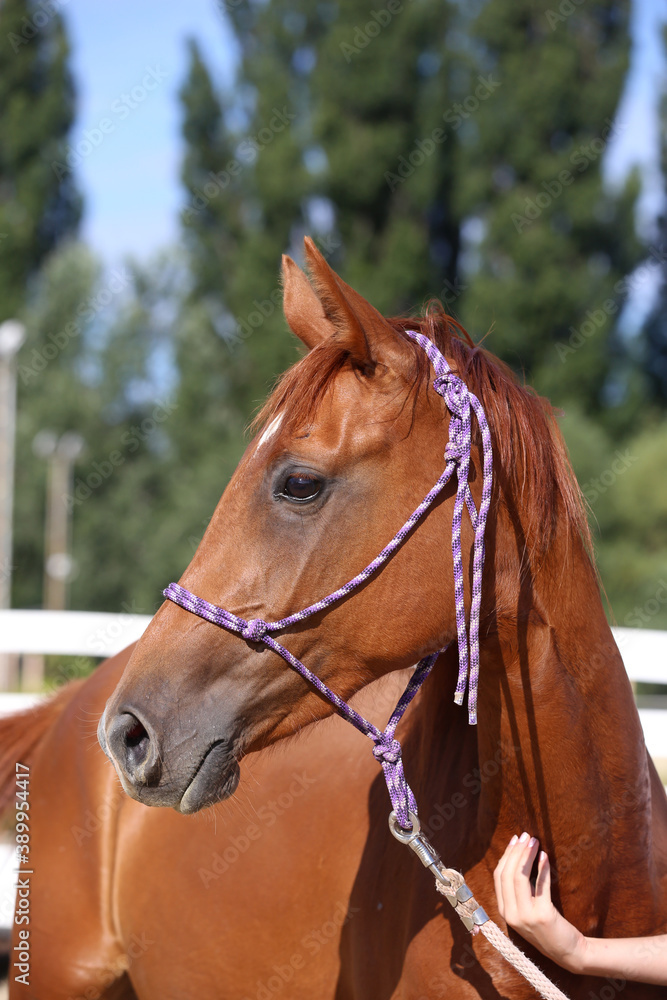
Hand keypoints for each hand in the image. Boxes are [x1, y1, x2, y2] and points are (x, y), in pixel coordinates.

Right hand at [493, 833, 585, 971]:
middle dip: (516, 851)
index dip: (506, 856)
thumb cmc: (548, 928)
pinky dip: (542, 868)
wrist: (568, 953)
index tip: (514, 840)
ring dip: (527, 855)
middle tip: (525, 836)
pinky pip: (541, 885)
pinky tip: (545, 856)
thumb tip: (519, 859)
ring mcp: (526, 916)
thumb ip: (518, 892)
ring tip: (534, 842)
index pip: (498, 877)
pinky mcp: (543, 915)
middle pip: (507, 874)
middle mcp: (512, 914)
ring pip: (519, 877)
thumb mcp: (526, 911)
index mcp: (504, 912)